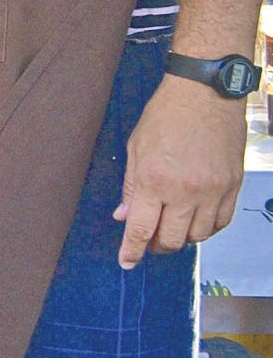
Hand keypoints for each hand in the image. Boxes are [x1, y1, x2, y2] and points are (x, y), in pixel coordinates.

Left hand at [114, 75, 246, 267]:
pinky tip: (196, 221)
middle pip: (171, 239)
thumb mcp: (136, 149)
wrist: (205, 94)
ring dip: (182, 238)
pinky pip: (222, 221)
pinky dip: (207, 228)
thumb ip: (132, 187)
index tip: (127, 263)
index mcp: (155, 180)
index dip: (132, 250)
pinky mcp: (234, 185)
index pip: (141, 229)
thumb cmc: (165, 116)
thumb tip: (124, 216)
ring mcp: (214, 190)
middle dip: (156, 246)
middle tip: (149, 242)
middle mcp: (186, 190)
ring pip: (199, 235)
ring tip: (171, 229)